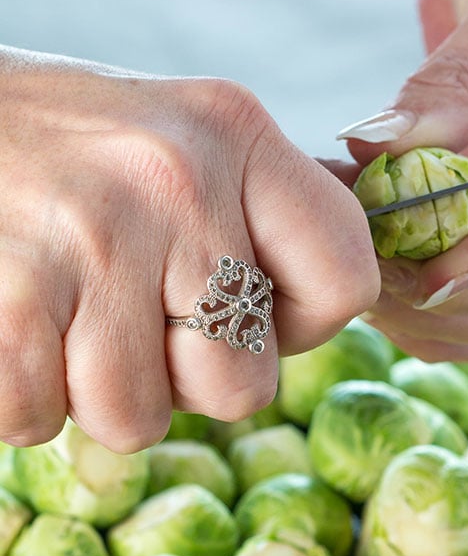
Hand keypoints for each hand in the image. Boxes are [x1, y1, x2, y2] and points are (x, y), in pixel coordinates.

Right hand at [0, 48, 378, 450]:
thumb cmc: (64, 151)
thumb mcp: (177, 144)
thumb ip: (256, 217)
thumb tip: (332, 302)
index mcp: (235, 134)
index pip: (346, 280)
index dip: (300, 326)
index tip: (250, 310)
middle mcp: (174, 180)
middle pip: (243, 388)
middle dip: (183, 381)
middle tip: (130, 317)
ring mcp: (90, 239)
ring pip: (137, 421)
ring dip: (94, 392)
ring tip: (63, 313)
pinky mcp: (10, 295)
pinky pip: (41, 419)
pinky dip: (21, 396)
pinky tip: (16, 323)